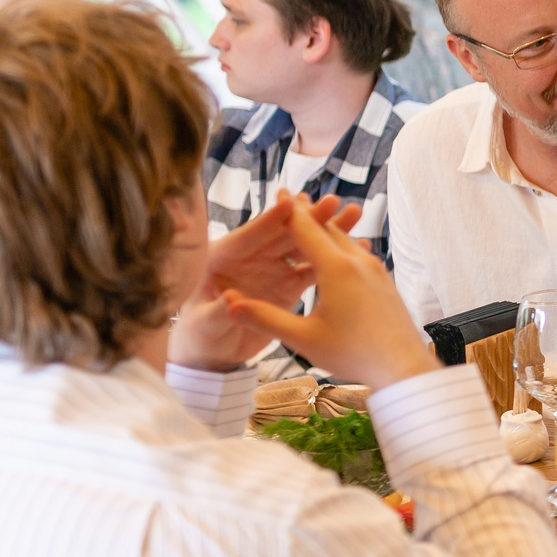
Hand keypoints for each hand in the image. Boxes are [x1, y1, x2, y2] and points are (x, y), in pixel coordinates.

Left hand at [167, 194, 362, 370]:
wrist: (214, 354)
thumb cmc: (199, 336)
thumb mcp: (204, 325)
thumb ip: (217, 311)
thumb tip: (230, 300)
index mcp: (221, 259)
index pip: (247, 237)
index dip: (268, 221)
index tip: (289, 203)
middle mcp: (249, 258)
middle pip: (281, 235)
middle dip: (307, 218)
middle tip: (332, 202)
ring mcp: (271, 270)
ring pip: (302, 247)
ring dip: (326, 232)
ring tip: (353, 215)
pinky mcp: (288, 285)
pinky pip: (313, 270)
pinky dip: (332, 261)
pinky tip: (357, 248)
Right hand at [210, 198, 441, 389]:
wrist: (405, 367)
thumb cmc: (354, 354)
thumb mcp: (302, 339)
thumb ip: (264, 318)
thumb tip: (228, 304)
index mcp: (336, 268)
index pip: (305, 229)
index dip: (287, 211)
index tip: (277, 192)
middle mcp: (359, 261)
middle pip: (327, 229)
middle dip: (306, 215)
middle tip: (290, 200)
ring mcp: (376, 270)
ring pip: (345, 241)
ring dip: (325, 230)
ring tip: (310, 224)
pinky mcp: (385, 281)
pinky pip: (358, 254)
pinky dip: (341, 247)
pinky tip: (336, 255)